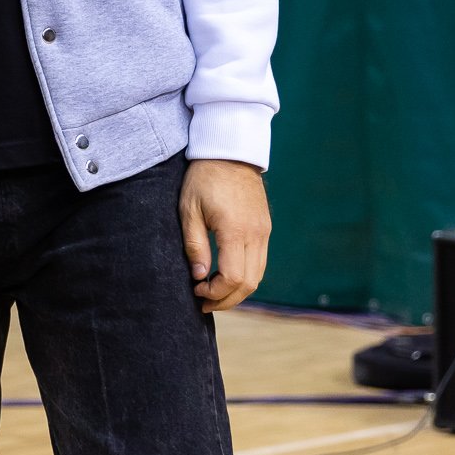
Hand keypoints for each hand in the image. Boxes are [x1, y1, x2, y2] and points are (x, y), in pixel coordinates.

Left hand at [179, 159, 271, 311]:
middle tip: (204, 303)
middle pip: (250, 283)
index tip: (196, 291)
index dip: (215, 293)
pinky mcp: (265, 228)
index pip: (233, 278)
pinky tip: (227, 276)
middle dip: (227, 300)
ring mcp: (264, 232)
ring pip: (258, 275)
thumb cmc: (203, 178)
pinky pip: (260, 261)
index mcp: (235, 231)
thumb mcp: (189, 210)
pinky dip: (246, 276)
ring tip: (214, 294)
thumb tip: (199, 277)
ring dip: (238, 291)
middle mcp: (256, 235)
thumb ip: (195, 245)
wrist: (229, 152)